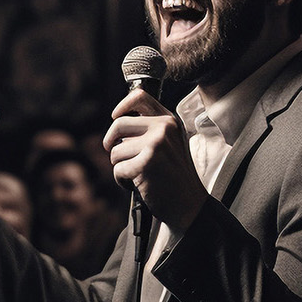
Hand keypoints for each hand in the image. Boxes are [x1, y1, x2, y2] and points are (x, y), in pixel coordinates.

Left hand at [101, 89, 205, 230]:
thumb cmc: (174, 176)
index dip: (122, 106)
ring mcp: (156, 144)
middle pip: (118, 125)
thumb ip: (150, 129)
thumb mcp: (169, 144)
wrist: (189, 204)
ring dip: (120, 166)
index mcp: (169, 121)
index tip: (115, 117)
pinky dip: (122, 180)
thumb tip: (118, 120)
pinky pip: (118, 169)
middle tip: (119, 157)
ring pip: (115, 151)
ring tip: (138, 174)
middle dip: (112, 144)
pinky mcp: (146, 163)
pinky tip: (138, 184)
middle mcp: (164, 128)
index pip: (140, 97)